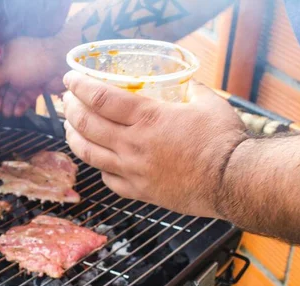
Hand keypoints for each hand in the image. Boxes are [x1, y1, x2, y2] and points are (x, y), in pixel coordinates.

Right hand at [0, 37, 68, 116]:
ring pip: (13, 90)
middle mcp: (14, 62)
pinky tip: (17, 112)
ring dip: (8, 103)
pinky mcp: (37, 84)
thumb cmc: (31, 62)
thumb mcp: (6, 70)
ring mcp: (26, 74)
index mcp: (5, 53)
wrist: (60, 62)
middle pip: (0, 81)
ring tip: (6, 113)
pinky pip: (25, 95)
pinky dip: (21, 104)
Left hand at [62, 71, 247, 217]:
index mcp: (147, 118)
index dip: (80, 86)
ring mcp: (132, 170)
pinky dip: (98, 166)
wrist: (233, 181)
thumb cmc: (224, 141)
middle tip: (66, 101)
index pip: (100, 98)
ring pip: (88, 153)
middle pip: (87, 124)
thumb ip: (188, 89)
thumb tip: (181, 82)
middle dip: (70, 109)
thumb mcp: (207, 103)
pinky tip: (98, 159)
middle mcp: (133, 144)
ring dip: (73, 137)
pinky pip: (107, 179)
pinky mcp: (139, 191)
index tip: (69, 80)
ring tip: (68, 128)